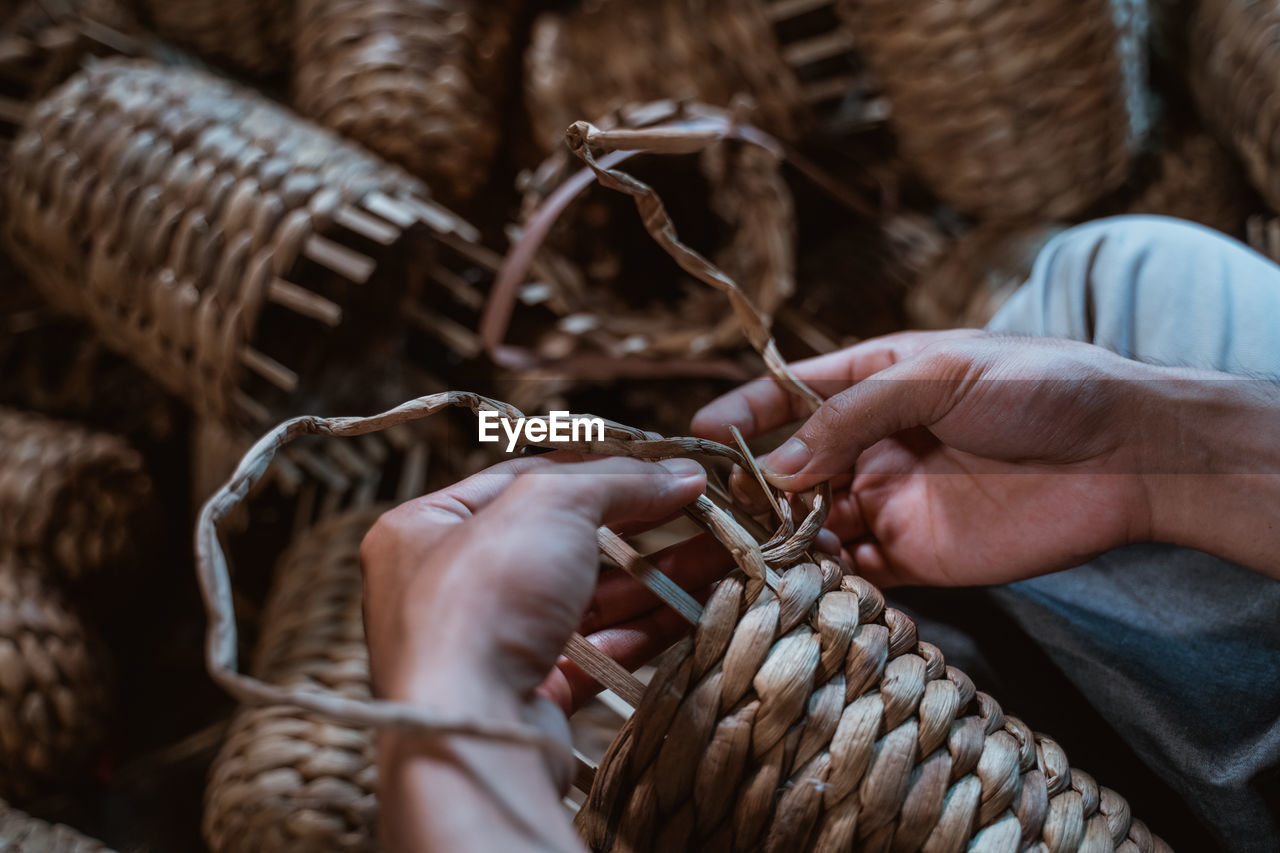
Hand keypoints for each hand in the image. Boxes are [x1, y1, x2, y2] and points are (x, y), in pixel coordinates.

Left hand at [361, 453, 706, 851]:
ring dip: (657, 576)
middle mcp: (450, 585)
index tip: (664, 467)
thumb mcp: (549, 503)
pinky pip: (598, 651)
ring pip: (588, 598)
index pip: (524, 478)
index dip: (598, 468)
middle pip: (564, 539)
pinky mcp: (531, 694)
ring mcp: (492, 644)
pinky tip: (699, 606)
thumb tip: (681, 474)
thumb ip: (616, 480)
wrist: (472, 728)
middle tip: (703, 511)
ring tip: (721, 555)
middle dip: (639, 524)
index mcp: (426, 527)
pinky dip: (648, 628)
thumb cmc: (484, 596)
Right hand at [693, 330, 1164, 586]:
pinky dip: (821, 579)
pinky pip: (855, 574)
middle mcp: (873, 447)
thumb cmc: (1041, 387)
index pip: (791, 397)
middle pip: (790, 469)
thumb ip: (853, 415)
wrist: (1130, 453)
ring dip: (775, 538)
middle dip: (746, 488)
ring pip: (812, 525)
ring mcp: (892, 503)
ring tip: (736, 554)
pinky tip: (792, 583)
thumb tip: (777, 462)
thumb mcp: (937, 375)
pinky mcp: (919, 557)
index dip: (742, 414)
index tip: (696, 434)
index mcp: (876, 386)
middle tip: (705, 511)